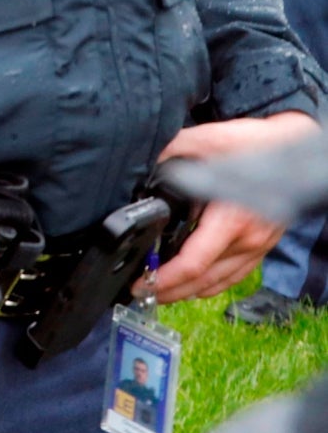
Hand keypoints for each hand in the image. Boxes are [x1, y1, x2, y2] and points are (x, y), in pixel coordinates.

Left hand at [148, 110, 313, 300]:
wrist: (294, 145)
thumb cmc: (254, 144)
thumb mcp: (208, 140)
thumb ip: (172, 150)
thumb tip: (142, 160)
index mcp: (232, 219)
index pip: (194, 263)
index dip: (164, 279)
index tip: (139, 283)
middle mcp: (248, 239)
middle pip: (203, 280)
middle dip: (169, 291)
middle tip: (139, 291)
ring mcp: (258, 245)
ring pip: (219, 282)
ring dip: (187, 292)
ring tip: (158, 293)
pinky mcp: (262, 244)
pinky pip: (235, 275)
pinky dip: (212, 285)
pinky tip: (193, 287)